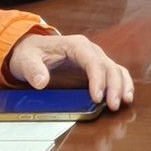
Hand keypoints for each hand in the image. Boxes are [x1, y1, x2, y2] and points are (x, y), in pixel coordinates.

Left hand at [6, 33, 134, 110]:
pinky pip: (115, 74)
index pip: (93, 61)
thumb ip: (33, 70)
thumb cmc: (30, 53)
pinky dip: (122, 85)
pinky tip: (124, 96)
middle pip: (109, 67)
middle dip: (114, 86)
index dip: (98, 79)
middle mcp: (90, 50)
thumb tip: (41, 82)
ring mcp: (95, 59)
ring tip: (124, 101)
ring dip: (122, 86)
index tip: (96, 97)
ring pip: (116, 70)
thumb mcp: (26, 60)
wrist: (31, 50)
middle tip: (113, 105)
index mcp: (76, 45)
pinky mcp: (96, 68)